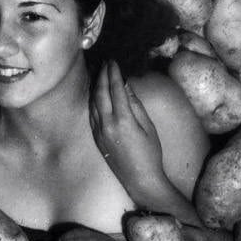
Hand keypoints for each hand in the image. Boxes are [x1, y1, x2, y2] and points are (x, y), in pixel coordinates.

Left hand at [89, 60, 165, 205]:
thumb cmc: (150, 153)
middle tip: (105, 63)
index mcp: (123, 120)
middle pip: (100, 93)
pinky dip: (92, 100)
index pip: (115, 89)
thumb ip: (136, 105)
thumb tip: (126, 86)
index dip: (114, 73)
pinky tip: (95, 94)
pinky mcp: (96, 138)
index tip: (113, 61)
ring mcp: (99, 131)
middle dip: (102, 75)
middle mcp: (107, 124)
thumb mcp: (148, 127)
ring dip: (95, 86)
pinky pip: (91, 114)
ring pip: (93, 103)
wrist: (139, 179)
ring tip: (98, 73)